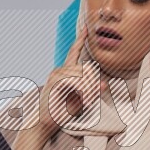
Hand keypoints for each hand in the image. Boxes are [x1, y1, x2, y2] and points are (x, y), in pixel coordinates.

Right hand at [37, 24, 105, 138]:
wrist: (45, 122)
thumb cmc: (62, 111)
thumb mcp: (80, 100)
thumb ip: (91, 91)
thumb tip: (105, 84)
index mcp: (65, 71)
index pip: (73, 52)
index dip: (79, 39)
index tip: (85, 27)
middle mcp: (59, 70)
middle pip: (84, 68)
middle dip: (92, 83)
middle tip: (91, 99)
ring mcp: (55, 75)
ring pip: (81, 75)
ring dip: (88, 90)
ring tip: (86, 102)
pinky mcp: (54, 82)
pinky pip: (74, 81)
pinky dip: (82, 92)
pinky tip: (83, 101)